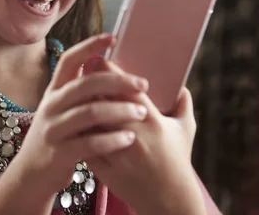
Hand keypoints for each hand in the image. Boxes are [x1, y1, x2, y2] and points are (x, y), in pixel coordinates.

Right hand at [0, 34, 148, 214]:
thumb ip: (80, 92)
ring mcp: (54, 129)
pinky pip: (90, 143)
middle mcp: (52, 105)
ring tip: (142, 113)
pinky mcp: (59, 153)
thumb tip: (110, 69)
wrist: (32, 174)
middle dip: (117, 81)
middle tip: (144, 84)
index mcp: (55, 90)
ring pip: (90, 113)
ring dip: (120, 110)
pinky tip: (129, 138)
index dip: (90, 46)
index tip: (113, 37)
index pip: (70, 59)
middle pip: (85, 84)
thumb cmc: (58, 137)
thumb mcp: (61, 110)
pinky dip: (112, 139)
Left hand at [86, 59, 204, 214]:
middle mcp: (132, 132)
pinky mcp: (103, 166)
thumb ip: (183, 105)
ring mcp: (116, 150)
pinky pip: (84, 142)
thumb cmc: (177, 162)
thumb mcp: (186, 131)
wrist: (168, 200)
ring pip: (89, 120)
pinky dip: (77, 129)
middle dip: (90, 82)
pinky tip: (72, 119)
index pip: (125, 87)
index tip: (98, 58)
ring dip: (80, 104)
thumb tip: (181, 86)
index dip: (109, 70)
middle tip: (82, 70)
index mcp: (151, 119)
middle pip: (102, 99)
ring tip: (75, 92)